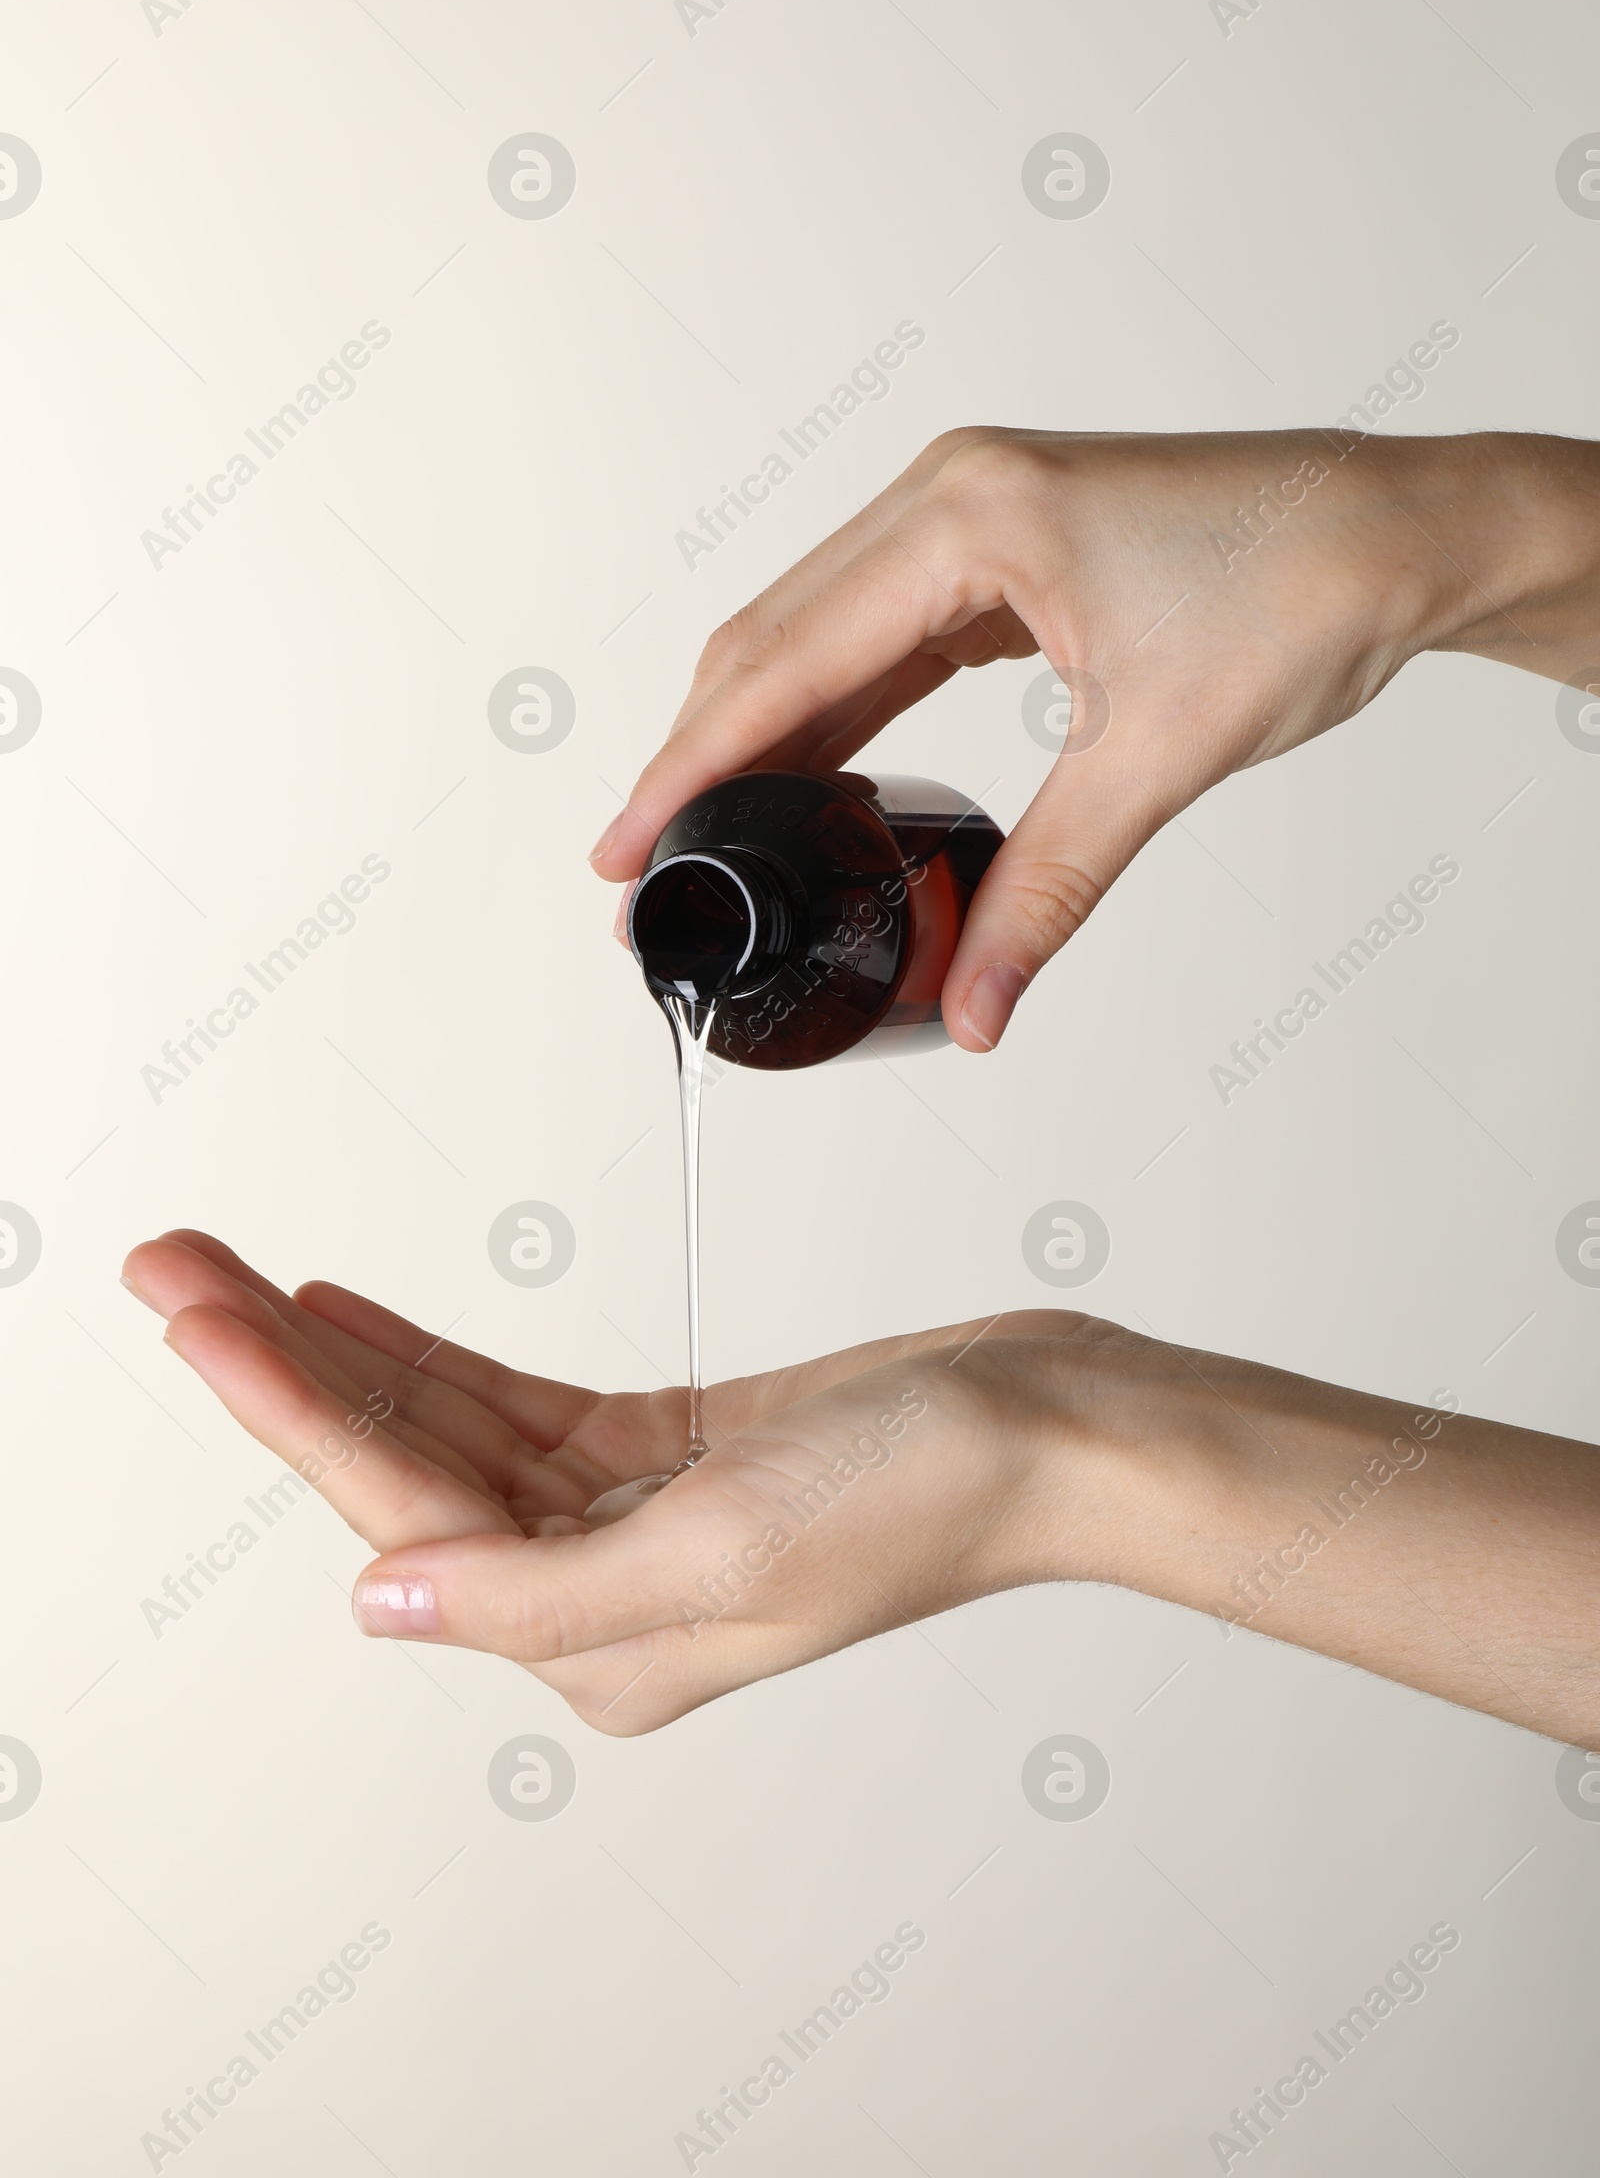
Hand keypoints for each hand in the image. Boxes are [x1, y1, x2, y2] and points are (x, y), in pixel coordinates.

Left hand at [119, 1231, 1088, 1731]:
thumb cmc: (929, 1492)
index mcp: (604, 1644)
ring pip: (451, 1432)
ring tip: (242, 1278)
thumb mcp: (722, 1547)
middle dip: (284, 1368)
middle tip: (182, 1273)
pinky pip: (519, 1405)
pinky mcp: (671, 1452)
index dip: (291, 1407)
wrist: (1053, 1429)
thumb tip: (378, 1601)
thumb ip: (534, 1589)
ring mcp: (635, 1518)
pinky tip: (364, 1319)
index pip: (404, 1516)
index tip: (202, 1316)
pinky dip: (438, 1360)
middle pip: (404, 1469)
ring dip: (346, 1354)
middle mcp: (603, 1593)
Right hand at [591, 427, 1599, 1047]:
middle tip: (642, 862)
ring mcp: (971, 513)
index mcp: (970, 514)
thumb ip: (1048, 888)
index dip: (692, 764)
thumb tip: (974, 1001)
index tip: (624, 845)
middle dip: (701, 751)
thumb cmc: (1306, 590)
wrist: (1400, 533)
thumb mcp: (1157, 756)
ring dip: (761, 731)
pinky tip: (809, 777)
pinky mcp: (1000, 545)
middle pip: (775, 633)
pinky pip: (882, 630)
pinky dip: (835, 706)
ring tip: (707, 833)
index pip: (787, 657)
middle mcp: (950, 492)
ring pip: (820, 629)